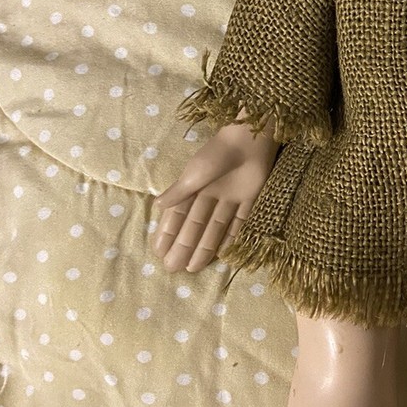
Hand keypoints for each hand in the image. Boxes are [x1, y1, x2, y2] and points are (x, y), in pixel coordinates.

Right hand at [151, 120, 278, 273]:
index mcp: (194, 187)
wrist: (249, 139)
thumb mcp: (194, 174)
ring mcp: (230, 198)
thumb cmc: (217, 154)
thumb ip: (179, 193)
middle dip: (184, 246)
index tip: (158, 251)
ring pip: (215, 228)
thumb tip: (157, 207)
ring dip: (205, 247)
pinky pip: (240, 222)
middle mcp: (211, 196)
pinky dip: (231, 238)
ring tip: (193, 267)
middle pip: (195, 226)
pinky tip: (222, 255)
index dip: (168, 233)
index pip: (178, 215)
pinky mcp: (250, 199)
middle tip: (173, 267)